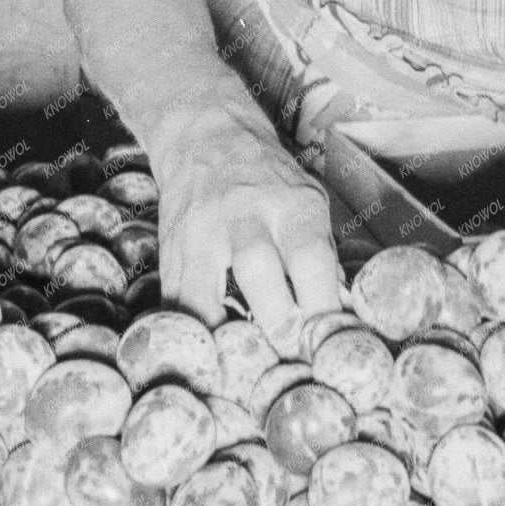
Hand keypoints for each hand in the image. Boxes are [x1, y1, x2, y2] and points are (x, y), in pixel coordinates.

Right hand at [145, 99, 341, 345]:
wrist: (205, 135)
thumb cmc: (269, 179)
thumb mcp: (308, 199)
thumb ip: (321, 254)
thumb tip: (336, 315)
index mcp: (291, 203)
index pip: (311, 258)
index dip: (321, 307)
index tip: (327, 344)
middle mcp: (245, 213)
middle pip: (257, 269)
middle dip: (276, 322)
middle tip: (290, 354)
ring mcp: (201, 233)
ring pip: (203, 293)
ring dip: (224, 338)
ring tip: (244, 370)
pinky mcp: (169, 251)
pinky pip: (174, 302)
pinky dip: (190, 334)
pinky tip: (206, 356)